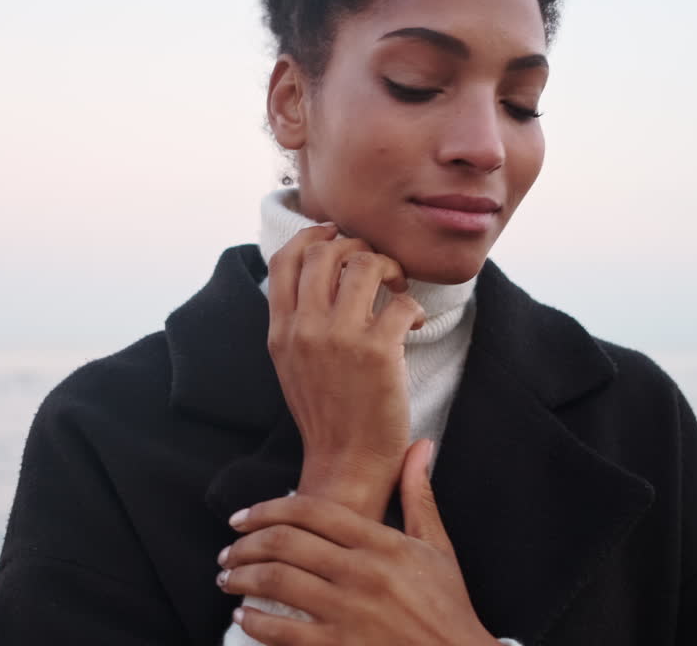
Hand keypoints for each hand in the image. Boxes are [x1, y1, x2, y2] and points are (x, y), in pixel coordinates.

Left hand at [217, 440, 496, 645]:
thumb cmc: (448, 607)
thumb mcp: (438, 547)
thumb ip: (419, 494)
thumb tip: (421, 445)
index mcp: (382, 544)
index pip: (312, 511)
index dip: (267, 509)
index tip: (242, 518)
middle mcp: (362, 574)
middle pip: (286, 543)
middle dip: (246, 544)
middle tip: (228, 551)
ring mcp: (349, 614)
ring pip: (277, 583)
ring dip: (242, 579)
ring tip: (228, 579)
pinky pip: (283, 632)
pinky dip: (255, 622)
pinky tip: (244, 616)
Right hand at [266, 224, 425, 519]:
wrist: (345, 463)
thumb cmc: (326, 413)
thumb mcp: (291, 364)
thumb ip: (296, 321)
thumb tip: (314, 273)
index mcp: (280, 331)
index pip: (284, 259)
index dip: (312, 235)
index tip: (335, 233)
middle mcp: (305, 329)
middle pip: (324, 252)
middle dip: (355, 247)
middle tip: (374, 266)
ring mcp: (340, 339)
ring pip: (364, 264)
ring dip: (387, 267)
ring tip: (396, 287)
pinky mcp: (378, 351)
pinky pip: (402, 301)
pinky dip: (414, 306)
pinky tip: (415, 323)